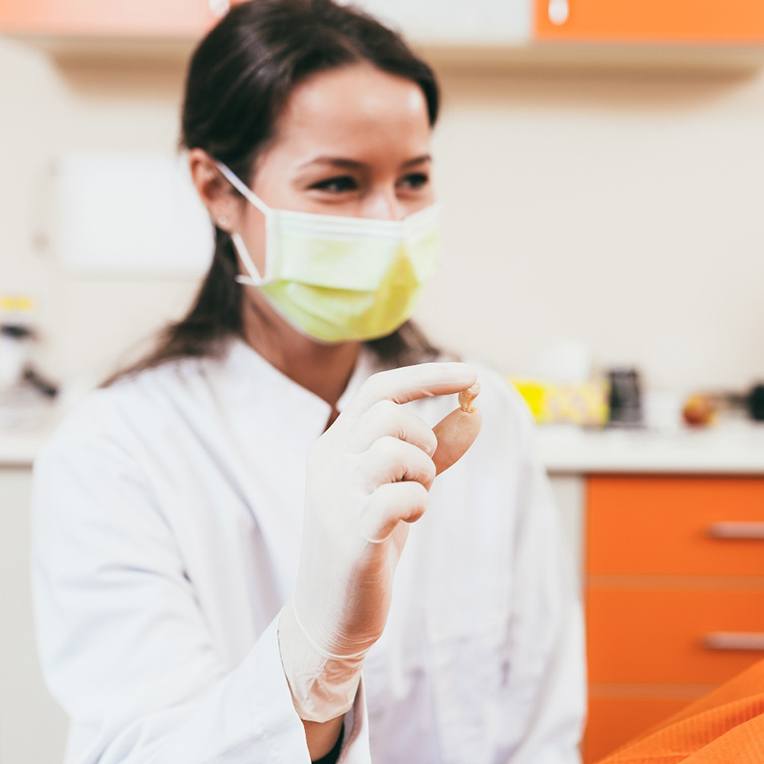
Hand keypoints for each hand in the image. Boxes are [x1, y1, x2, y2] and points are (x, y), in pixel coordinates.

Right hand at [278, 362, 480, 722]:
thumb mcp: (402, 485)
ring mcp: (335, 497)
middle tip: (424, 474)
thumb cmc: (369, 540)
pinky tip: (410, 520)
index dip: (429, 376)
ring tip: (416, 498)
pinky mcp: (350, 534)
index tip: (473, 375)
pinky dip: (418, 503)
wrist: (331, 612)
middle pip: (389, 413)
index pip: (380, 390)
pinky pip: (398, 496)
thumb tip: (477, 410)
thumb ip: (437, 449)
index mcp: (336, 444)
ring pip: (393, 448)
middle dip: (424, 439)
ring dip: (422, 473)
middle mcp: (328, 461)